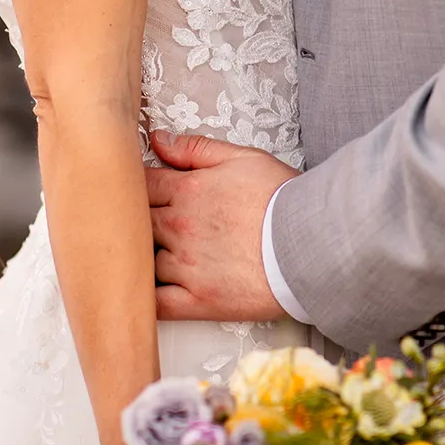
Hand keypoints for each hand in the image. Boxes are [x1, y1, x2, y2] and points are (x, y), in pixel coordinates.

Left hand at [147, 132, 298, 321]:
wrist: (311, 244)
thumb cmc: (281, 199)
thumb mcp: (242, 158)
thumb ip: (195, 148)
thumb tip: (158, 139)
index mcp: (187, 191)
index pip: (140, 185)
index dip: (133, 187)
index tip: (134, 191)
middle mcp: (179, 227)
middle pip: (135, 222)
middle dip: (134, 221)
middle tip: (135, 224)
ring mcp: (186, 267)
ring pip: (142, 261)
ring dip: (141, 257)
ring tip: (143, 256)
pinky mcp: (198, 301)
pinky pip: (156, 305)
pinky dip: (145, 299)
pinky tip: (144, 293)